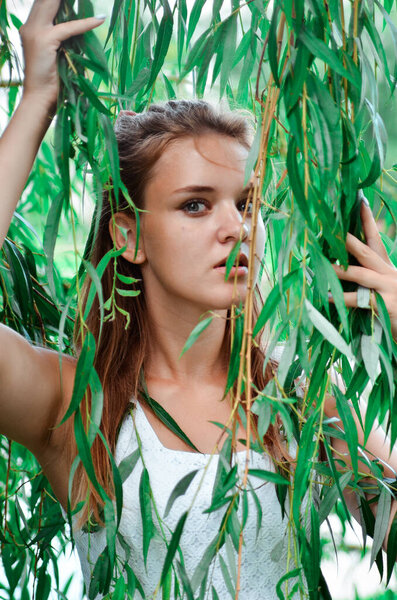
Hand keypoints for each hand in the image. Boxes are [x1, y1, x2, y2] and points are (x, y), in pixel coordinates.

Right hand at [20, 0, 104, 109]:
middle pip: (45, 0)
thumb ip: (64, 40)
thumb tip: (83, 28)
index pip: (43, 4)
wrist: (40, 99)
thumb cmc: (51, 82)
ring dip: (69, 1)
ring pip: (52, 4)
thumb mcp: (57, 55)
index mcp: (30, 29)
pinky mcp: (45, 40)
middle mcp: (29, 27)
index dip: (56, 0)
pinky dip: (85, 23)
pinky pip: (69, 27)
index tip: (74, 1)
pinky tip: (99, 20)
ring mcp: (35, 32)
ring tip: (88, 0)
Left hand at [329, 199, 396, 339]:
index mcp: (387, 268)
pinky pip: (360, 301)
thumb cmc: (396, 309)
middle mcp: (389, 274)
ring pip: (361, 274)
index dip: (368, 221)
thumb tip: (342, 272)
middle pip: (366, 251)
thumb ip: (368, 281)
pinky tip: (327, 297)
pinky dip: (342, 299)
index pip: (376, 239)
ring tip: (322, 265)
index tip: (359, 201)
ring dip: (339, 269)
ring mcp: (389, 288)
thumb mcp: (385, 290)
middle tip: (330, 228)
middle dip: (348, 240)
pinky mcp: (388, 305)